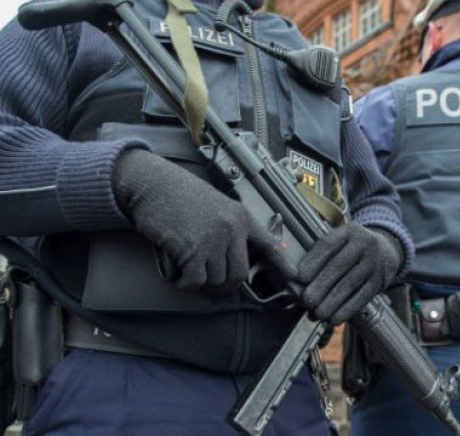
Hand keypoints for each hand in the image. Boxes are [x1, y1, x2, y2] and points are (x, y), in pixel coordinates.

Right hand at [113, 149, 295, 291]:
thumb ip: (229, 228)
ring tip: (189, 271)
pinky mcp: (192, 249)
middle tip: (211, 284)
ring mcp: (213, 239)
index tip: (296, 276)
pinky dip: (186, 283)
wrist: (154, 184)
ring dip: (202, 283)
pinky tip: (178, 275)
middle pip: (239, 274)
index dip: (283, 263)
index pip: (268, 243)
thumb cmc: (180, 194)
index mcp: (241, 217)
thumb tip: (233, 256)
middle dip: (225, 285)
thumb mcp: (216, 205)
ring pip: (217, 280)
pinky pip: (196, 281)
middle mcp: (232, 229)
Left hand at [297, 222, 402, 324]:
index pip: (328, 244)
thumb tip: (297, 278)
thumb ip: (321, 254)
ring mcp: (374, 263)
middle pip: (339, 266)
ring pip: (350, 284)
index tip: (299, 277)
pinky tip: (334, 318)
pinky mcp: (380, 281)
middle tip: (306, 300)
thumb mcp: (341, 241)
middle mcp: (364, 244)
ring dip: (332, 301)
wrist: (387, 250)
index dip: (313, 261)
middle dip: (320, 285)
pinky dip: (347, 310)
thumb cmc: (354, 248)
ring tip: (318, 313)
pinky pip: (362, 297)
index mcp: (349, 231)